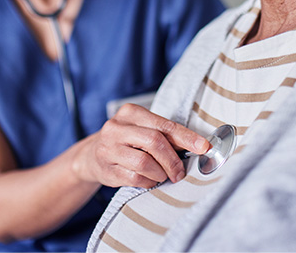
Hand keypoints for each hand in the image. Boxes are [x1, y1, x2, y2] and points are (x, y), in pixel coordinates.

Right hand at [74, 104, 210, 187]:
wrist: (91, 156)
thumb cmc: (127, 141)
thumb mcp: (143, 129)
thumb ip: (165, 134)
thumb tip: (198, 145)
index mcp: (130, 112)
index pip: (164, 125)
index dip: (186, 137)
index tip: (203, 147)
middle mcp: (116, 127)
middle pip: (154, 142)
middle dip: (173, 160)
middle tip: (180, 172)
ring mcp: (109, 148)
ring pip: (144, 162)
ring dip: (160, 172)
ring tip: (163, 175)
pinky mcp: (107, 168)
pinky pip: (135, 178)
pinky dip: (149, 182)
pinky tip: (150, 180)